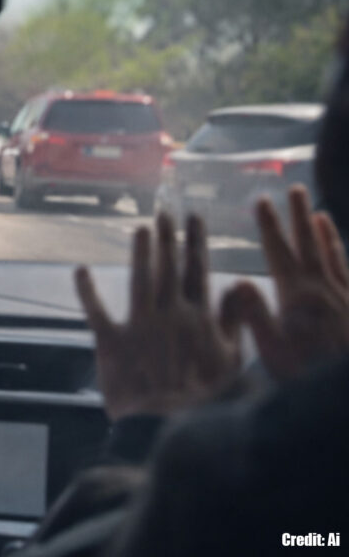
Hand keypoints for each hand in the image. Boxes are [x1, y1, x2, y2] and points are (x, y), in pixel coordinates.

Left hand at [75, 214, 240, 420]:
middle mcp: (169, 316)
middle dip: (167, 238)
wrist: (171, 425)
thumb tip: (240, 284)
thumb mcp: (231, 359)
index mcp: (197, 318)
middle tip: (163, 211)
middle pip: (168, 268)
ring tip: (140, 229)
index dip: (195, 242)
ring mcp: (140, 327)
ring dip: (140, 254)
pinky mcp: (112, 343)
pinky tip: (79, 270)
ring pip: (140, 282)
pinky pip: (97, 313)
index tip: (193, 217)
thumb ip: (236, 320)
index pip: (197, 270)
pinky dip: (87, 292)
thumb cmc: (205, 396)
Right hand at [221, 186, 348, 379]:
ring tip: (319, 214)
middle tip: (295, 190)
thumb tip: (238, 281)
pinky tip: (340, 255)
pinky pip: (347, 273)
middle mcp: (322, 290)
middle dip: (299, 216)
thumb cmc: (307, 374)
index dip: (270, 226)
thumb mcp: (273, 351)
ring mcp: (342, 298)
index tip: (261, 201)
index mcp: (296, 296)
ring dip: (324, 233)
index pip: (279, 253)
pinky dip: (341, 257)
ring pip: (332, 256)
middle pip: (310, 245)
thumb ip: (256, 316)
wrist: (347, 387)